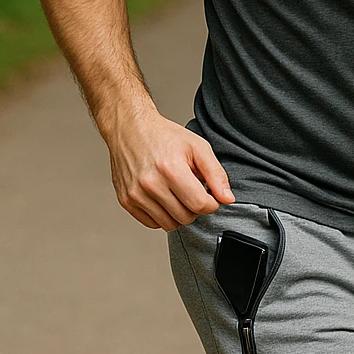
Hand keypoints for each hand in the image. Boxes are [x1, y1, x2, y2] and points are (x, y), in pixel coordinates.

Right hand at [98, 101, 235, 230]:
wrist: (130, 128)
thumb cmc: (164, 136)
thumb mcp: (198, 147)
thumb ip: (216, 174)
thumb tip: (227, 198)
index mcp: (171, 169)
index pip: (200, 205)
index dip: (211, 203)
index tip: (210, 196)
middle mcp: (151, 184)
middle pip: (185, 217)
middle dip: (195, 208)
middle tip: (193, 191)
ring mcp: (135, 194)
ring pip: (169, 224)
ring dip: (179, 214)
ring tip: (178, 194)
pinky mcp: (126, 200)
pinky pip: (152, 223)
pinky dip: (162, 216)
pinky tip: (164, 198)